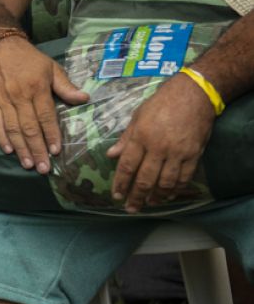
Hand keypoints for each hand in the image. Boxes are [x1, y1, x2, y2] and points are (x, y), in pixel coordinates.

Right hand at [0, 37, 88, 172]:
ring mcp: (4, 100)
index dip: (51, 135)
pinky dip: (1, 137)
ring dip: (21, 148)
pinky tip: (9, 150)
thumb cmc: (31, 59)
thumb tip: (84, 98)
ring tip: (28, 164)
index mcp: (37, 88)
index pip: (45, 116)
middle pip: (29, 127)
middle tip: (43, 168)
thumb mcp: (52, 68)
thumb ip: (66, 86)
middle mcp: (19, 95)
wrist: (1, 47)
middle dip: (37, 149)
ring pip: (13, 128)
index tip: (56, 152)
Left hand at [107, 74, 214, 211]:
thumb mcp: (137, 116)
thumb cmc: (161, 103)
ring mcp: (177, 153)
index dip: (120, 183)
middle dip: (136, 196)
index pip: (127, 166)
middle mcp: (158, 147)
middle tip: (130, 208)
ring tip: (149, 205)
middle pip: (145, 179)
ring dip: (156, 197)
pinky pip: (184, 178)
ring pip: (165, 183)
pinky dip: (175, 190)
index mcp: (140, 137)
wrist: (193, 95)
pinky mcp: (193, 155)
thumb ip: (125, 138)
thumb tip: (110, 155)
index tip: (116, 195)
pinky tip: (168, 196)